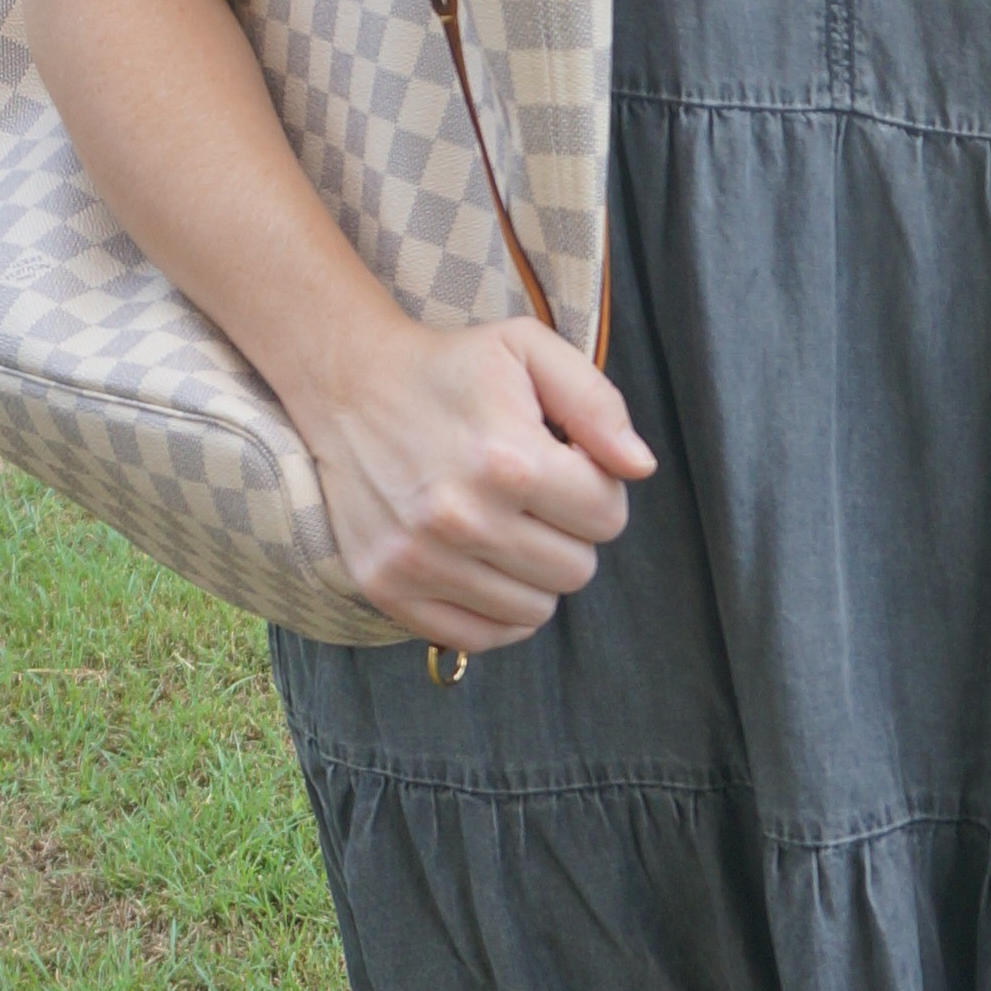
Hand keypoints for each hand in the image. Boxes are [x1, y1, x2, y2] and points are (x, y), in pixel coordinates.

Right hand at [294, 310, 655, 654]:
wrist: (350, 388)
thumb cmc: (452, 369)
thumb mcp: (530, 352)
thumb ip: (597, 403)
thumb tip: (639, 468)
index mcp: (509, 461)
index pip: (607, 517)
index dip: (597, 489)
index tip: (566, 465)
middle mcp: (463, 519)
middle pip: (576, 571)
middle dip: (569, 533)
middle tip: (534, 497)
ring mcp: (421, 560)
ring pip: (535, 611)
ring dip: (533, 573)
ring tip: (505, 524)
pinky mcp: (389, 588)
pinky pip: (479, 638)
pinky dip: (496, 612)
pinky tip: (486, 566)